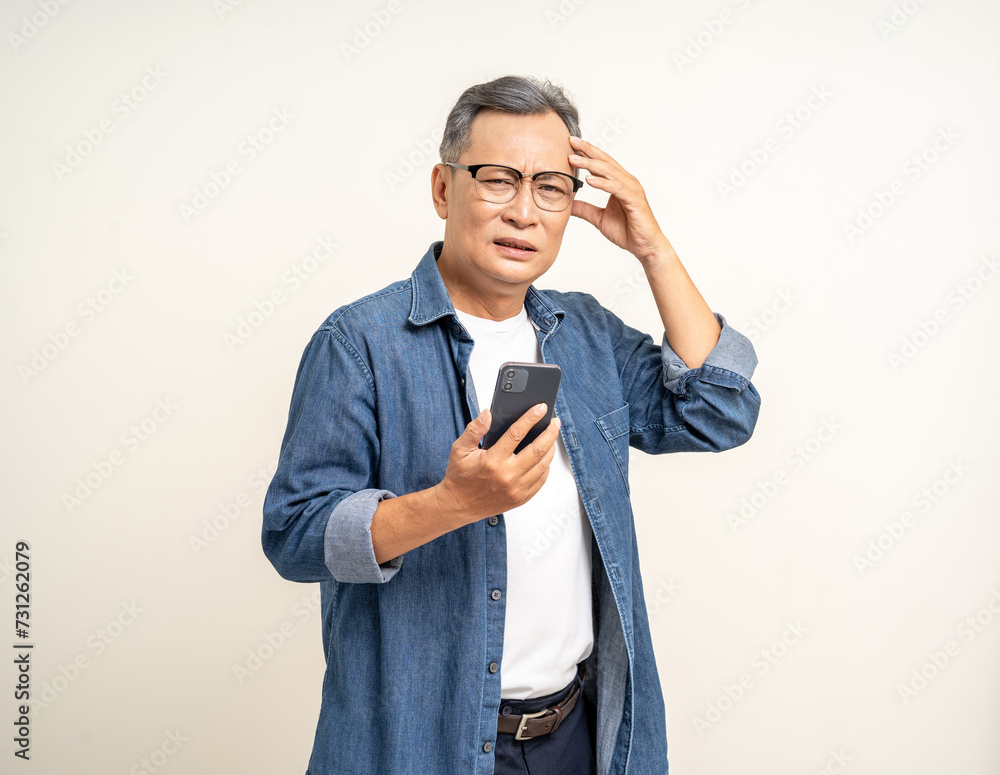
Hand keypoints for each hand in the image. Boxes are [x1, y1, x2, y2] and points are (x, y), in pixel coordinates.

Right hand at [434, 404, 560, 525]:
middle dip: (550, 432)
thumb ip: (474, 429)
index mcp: (492, 461)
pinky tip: (544, 458)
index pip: (517, 433)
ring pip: (543, 464)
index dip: (531, 418)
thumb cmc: (460, 476)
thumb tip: (488, 414)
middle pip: (538, 449)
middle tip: (554, 422)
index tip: (541, 408)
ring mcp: (516, 489)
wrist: (459, 505)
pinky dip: (546, 466)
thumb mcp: (460, 449)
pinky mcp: (521, 498)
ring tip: (550, 438)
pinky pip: (541, 480)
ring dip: (550, 448)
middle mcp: (507, 475)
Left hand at [568, 135, 674, 264]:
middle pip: (605, 161)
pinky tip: (589, 179)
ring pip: (609, 172)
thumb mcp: (599, 219)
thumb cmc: (628, 232)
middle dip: (587, 151)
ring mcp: (632, 189)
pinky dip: (603, 183)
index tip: (570, 145)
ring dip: (590, 164)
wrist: (645, 247)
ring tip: (574, 159)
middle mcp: (627, 182)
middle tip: (571, 141)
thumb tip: (569, 205)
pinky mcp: (634, 200)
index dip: (587, 153)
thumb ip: (585, 210)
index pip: (601, 164)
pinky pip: (616, 188)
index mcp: (619, 183)